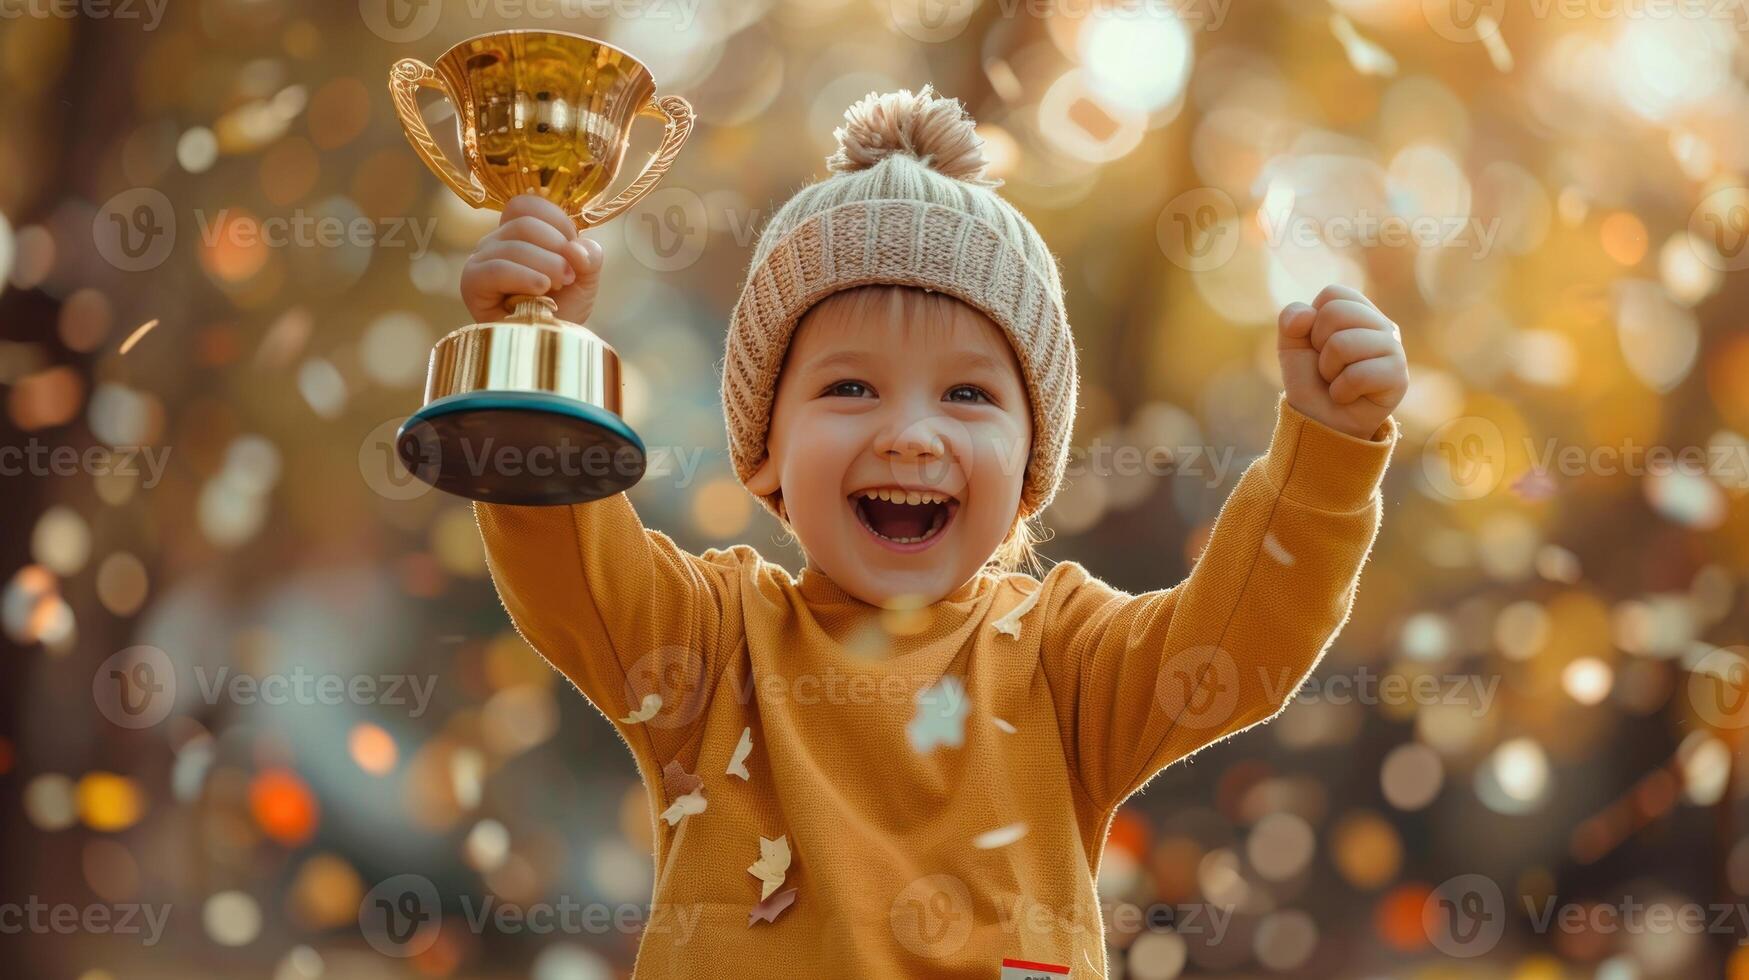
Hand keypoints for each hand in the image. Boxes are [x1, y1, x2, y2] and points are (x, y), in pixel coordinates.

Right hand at [460, 194, 602, 324]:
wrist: (549, 346)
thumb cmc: (562, 309)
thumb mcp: (586, 278)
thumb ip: (589, 255)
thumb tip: (576, 248)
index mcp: (519, 233)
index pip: (529, 205)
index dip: (557, 222)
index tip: (573, 252)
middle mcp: (495, 242)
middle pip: (524, 223)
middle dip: (556, 247)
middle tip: (569, 276)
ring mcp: (480, 261)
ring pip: (513, 245)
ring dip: (546, 265)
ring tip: (558, 286)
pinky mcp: (472, 284)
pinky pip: (496, 268)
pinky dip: (524, 276)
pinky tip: (541, 290)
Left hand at [1277, 284, 1407, 440]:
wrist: (1320, 424)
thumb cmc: (1312, 383)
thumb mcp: (1292, 347)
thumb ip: (1291, 320)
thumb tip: (1306, 315)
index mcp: (1360, 313)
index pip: (1333, 294)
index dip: (1314, 322)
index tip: (1318, 345)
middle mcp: (1383, 326)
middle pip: (1337, 312)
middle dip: (1320, 346)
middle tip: (1329, 367)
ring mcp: (1395, 350)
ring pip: (1343, 343)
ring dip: (1329, 370)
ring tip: (1338, 382)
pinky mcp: (1399, 378)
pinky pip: (1358, 374)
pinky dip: (1342, 390)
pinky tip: (1349, 397)